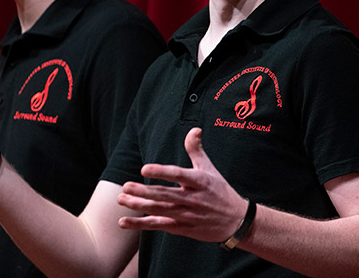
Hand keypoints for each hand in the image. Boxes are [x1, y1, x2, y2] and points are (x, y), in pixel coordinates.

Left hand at [117, 128, 248, 243]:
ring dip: (139, 206)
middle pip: (165, 195)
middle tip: (126, 186)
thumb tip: (194, 129)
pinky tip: (124, 221)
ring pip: (159, 210)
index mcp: (200, 182)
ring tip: (121, 199)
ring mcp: (187, 215)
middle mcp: (192, 199)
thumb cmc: (221, 191)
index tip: (145, 169)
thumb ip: (197, 150)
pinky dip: (141, 224)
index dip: (161, 172)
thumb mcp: (211, 169)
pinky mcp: (182, 228)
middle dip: (144, 192)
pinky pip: (159, 225)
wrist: (236, 221)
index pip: (178, 175)